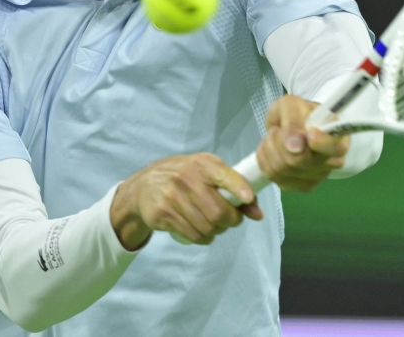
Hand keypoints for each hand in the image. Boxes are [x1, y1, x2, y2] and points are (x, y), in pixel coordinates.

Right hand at [110, 153, 262, 248]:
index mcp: (202, 164)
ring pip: (207, 227)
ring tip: (215, 225)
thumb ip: (235, 188)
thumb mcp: (208, 172)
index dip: (239, 188)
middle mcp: (187, 178)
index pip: (223, 175)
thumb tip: (258, 214)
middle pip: (218, 212)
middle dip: (231, 221)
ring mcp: (173, 197)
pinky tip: (202, 231)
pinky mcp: (163, 214)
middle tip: (231, 220)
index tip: (249, 199)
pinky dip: (204, 238)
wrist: (145, 186)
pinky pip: (193, 235)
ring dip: (217, 231)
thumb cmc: (186, 176)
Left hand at [255, 94, 350, 191]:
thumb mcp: (292, 105)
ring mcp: (318, 176)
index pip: (333, 147)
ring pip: (283, 170)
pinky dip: (265, 161)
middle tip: (278, 130)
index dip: (320, 142)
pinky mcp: (301, 186)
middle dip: (279, 141)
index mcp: (338, 137)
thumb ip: (294, 119)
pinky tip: (271, 150)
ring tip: (273, 138)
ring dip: (270, 150)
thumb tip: (295, 145)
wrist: (296, 124)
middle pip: (300, 161)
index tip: (310, 133)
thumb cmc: (299, 113)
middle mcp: (333, 161)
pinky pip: (275, 178)